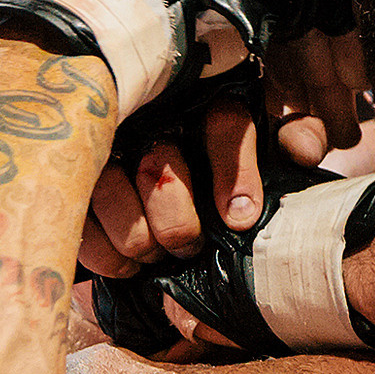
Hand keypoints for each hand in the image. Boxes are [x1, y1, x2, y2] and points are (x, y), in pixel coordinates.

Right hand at [77, 31, 370, 275]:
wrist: (178, 195)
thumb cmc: (235, 177)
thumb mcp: (270, 151)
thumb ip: (295, 139)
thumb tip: (300, 148)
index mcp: (211, 107)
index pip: (226, 126)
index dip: (234, 173)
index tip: (240, 219)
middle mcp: (153, 119)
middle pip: (160, 165)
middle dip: (177, 220)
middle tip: (188, 247)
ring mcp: (106, 148)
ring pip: (109, 186)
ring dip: (138, 234)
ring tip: (155, 257)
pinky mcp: (74, 182)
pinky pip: (78, 215)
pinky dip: (102, 248)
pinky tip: (126, 266)